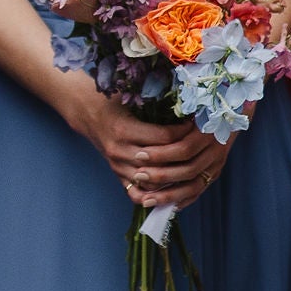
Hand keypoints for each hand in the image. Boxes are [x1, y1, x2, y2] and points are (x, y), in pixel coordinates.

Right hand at [61, 82, 230, 212]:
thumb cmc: (113, 100)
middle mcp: (119, 150)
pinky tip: (172, 190)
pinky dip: (155, 195)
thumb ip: (155, 99)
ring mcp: (118, 166)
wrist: (87, 113)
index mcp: (124, 129)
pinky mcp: (118, 175)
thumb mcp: (131, 95)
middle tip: (202, 147)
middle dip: (184, 155)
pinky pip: (137, 193)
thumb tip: (187, 99)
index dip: (183, 133)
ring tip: (193, 167)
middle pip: (160, 161)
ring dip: (173, 178)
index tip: (197, 125)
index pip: (163, 138)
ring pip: (152, 180)